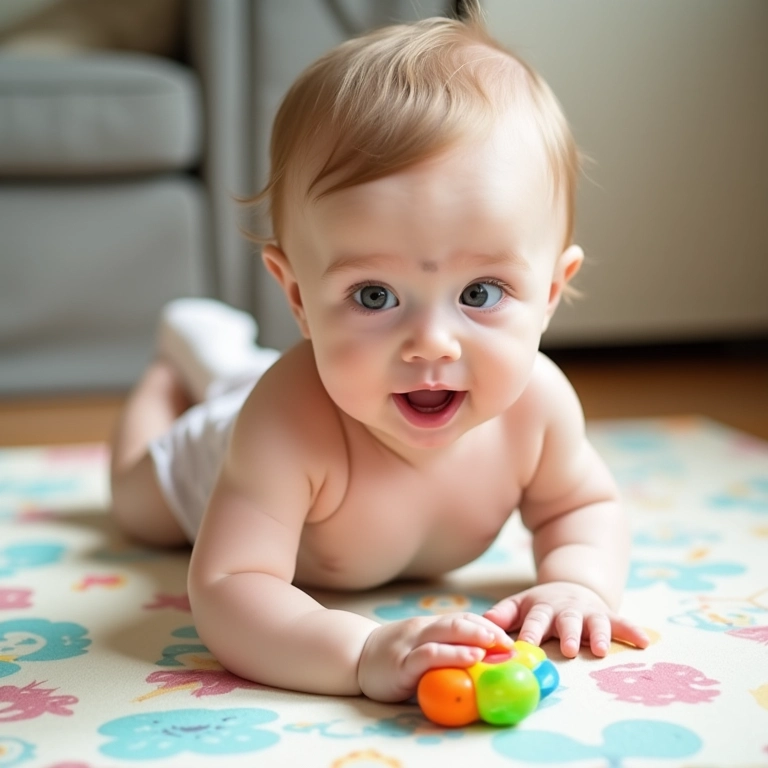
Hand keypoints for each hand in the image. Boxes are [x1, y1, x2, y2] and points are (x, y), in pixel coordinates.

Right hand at [357, 612, 512, 702]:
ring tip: (494, 646)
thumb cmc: (393, 655)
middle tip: (509, 642)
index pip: (463, 619)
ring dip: (472, 639)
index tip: (509, 637)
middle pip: (459, 623)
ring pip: (445, 635)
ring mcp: (411, 645)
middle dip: (487, 632)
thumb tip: (481, 660)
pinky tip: (468, 659)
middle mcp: (422, 630)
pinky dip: (450, 655)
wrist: (355, 656)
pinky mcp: (401, 664)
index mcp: (429, 625)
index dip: (488, 626)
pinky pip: (427, 656)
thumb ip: (442, 647)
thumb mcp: (420, 645)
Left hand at [484, 582, 648, 657]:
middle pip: (566, 621)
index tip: (524, 646)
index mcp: (541, 607)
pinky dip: (633, 631)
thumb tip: (484, 622)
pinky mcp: (607, 615)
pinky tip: (644, 642)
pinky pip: (622, 623)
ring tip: (599, 650)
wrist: (571, 586)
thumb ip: (502, 613)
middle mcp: (566, 609)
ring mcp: (588, 612)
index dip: (530, 632)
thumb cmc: (540, 605)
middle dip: (567, 634)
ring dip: (598, 635)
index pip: (534, 620)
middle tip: (569, 650)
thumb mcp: (520, 604)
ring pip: (594, 622)